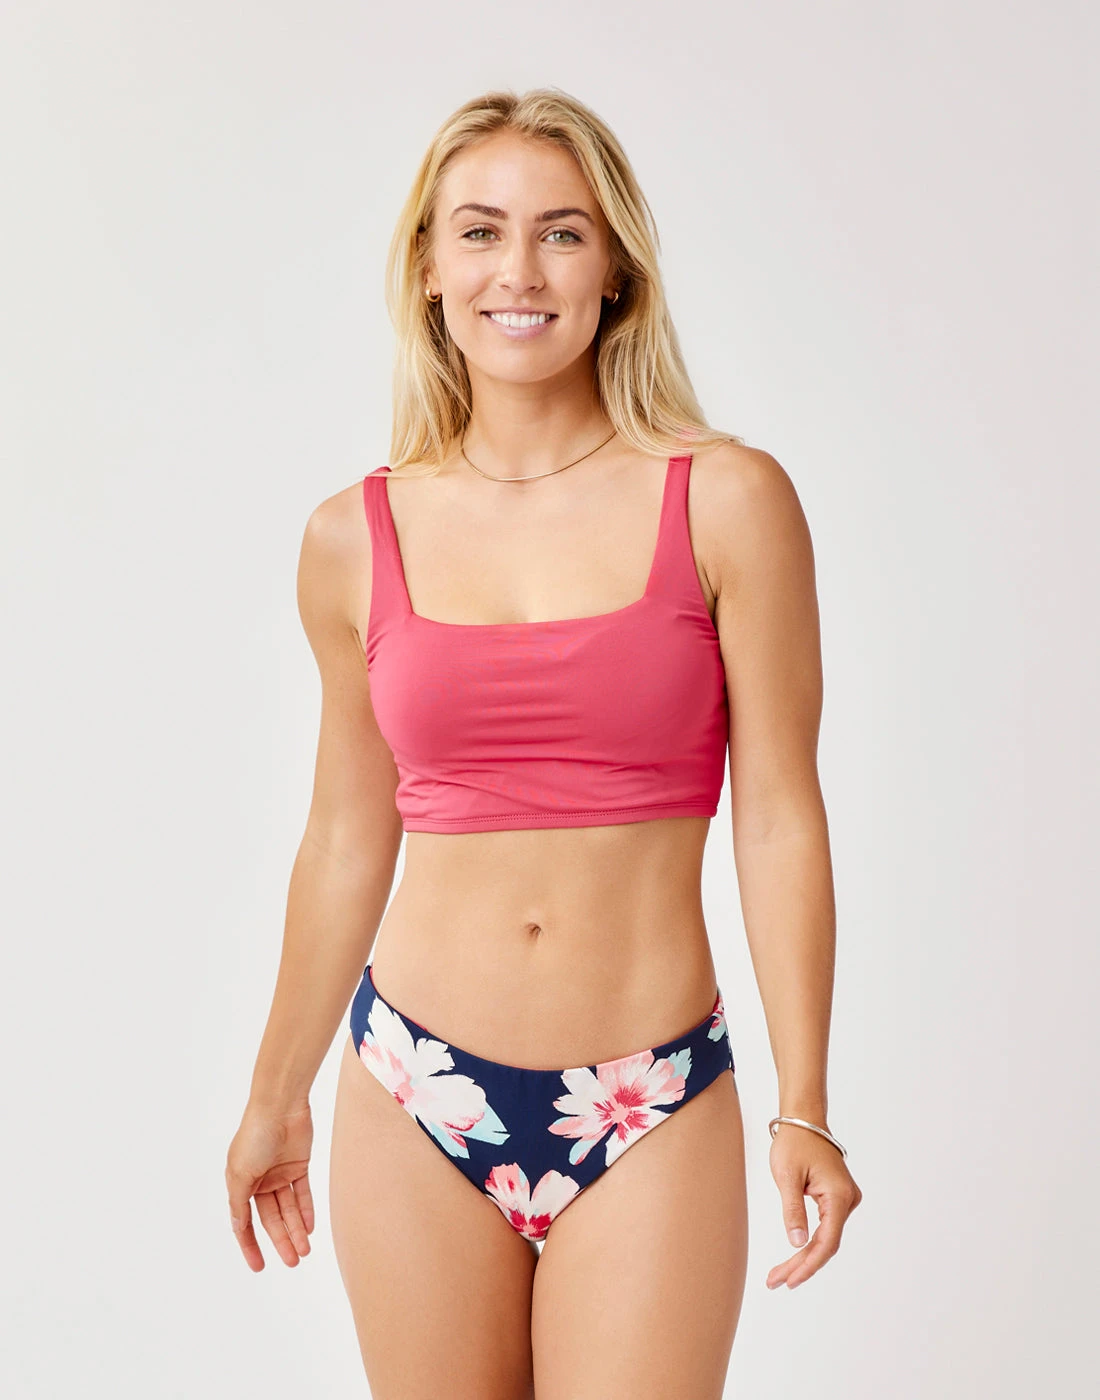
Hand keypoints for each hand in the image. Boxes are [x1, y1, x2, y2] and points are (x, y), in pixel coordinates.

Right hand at [225, 1101, 315, 1271]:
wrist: (280, 1106)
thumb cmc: (255, 1136)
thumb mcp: (240, 1174)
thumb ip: (239, 1203)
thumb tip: (238, 1228)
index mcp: (240, 1183)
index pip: (245, 1222)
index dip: (250, 1245)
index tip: (259, 1267)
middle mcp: (259, 1180)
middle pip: (272, 1218)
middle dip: (282, 1241)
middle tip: (293, 1262)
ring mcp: (280, 1173)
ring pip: (289, 1209)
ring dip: (296, 1230)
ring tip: (305, 1251)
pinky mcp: (298, 1164)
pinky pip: (303, 1192)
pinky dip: (307, 1210)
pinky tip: (310, 1228)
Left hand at [765, 1120, 861, 1289]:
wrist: (804, 1119)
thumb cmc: (794, 1142)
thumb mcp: (786, 1177)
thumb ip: (793, 1211)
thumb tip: (798, 1244)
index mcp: (838, 1196)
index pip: (827, 1242)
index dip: (809, 1264)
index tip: (789, 1280)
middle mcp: (848, 1200)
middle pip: (826, 1244)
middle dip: (801, 1265)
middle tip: (775, 1282)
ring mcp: (845, 1199)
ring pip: (825, 1238)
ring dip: (804, 1257)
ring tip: (779, 1275)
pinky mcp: (837, 1198)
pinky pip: (825, 1227)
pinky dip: (809, 1242)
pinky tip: (794, 1257)